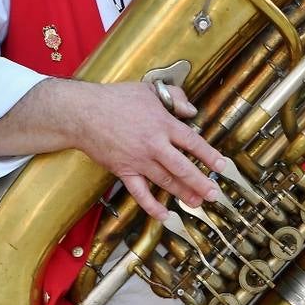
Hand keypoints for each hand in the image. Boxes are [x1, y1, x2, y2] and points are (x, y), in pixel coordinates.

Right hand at [72, 81, 226, 220]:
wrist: (83, 113)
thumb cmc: (114, 99)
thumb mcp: (148, 89)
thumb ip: (174, 98)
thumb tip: (192, 110)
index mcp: (162, 124)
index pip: (192, 142)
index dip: (209, 155)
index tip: (222, 166)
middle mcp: (154, 145)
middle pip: (183, 167)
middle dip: (200, 182)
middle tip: (214, 194)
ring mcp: (139, 160)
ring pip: (166, 181)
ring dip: (183, 193)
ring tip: (197, 203)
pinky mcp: (124, 171)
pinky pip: (140, 193)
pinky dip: (152, 206)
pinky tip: (164, 215)